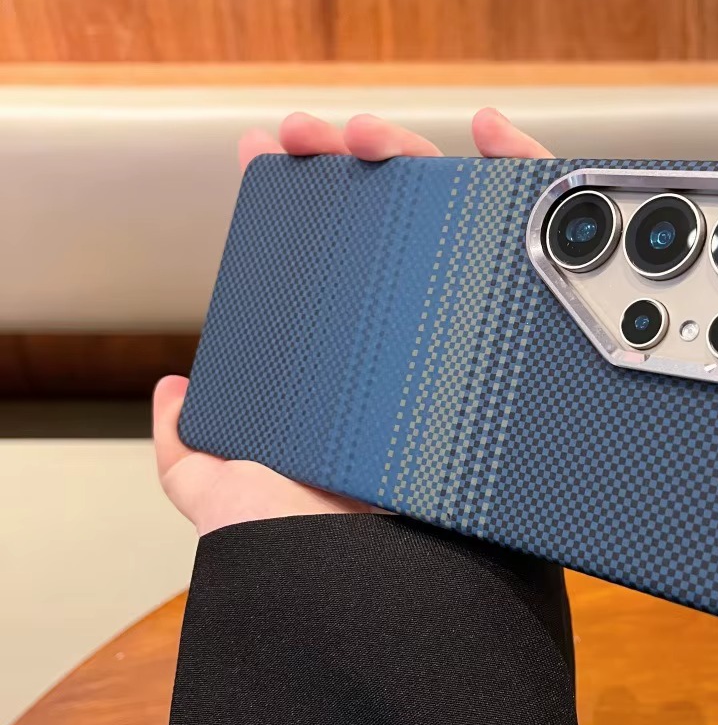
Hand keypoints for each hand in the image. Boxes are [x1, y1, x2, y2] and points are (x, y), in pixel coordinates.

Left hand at [154, 108, 552, 535]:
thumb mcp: (225, 496)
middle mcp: (415, 348)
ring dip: (416, 154)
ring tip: (370, 132)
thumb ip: (187, 453)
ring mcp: (471, 337)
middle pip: (394, 228)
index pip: (332, 264)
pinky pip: (537, 243)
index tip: (270, 156)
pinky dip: (526, 174)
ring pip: (458, 221)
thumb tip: (173, 391)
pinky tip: (492, 133)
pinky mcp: (524, 338)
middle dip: (353, 160)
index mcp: (353, 368)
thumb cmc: (314, 550)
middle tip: (312, 136)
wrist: (394, 592)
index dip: (299, 204)